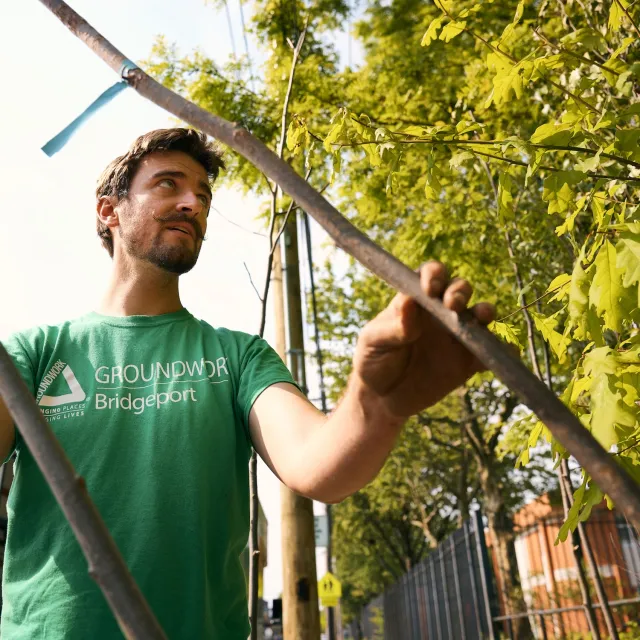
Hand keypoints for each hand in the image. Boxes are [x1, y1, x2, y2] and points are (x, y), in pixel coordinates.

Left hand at [352, 261, 494, 420]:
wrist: (383, 397)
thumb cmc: (374, 360)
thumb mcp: (372, 343)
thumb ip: (391, 327)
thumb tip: (409, 303)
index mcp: (416, 300)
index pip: (431, 275)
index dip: (434, 274)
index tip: (430, 288)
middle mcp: (440, 312)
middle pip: (460, 289)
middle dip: (460, 291)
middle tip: (452, 304)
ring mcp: (457, 336)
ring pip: (481, 315)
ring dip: (485, 312)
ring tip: (481, 317)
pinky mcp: (469, 361)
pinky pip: (493, 352)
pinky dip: (503, 350)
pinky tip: (504, 352)